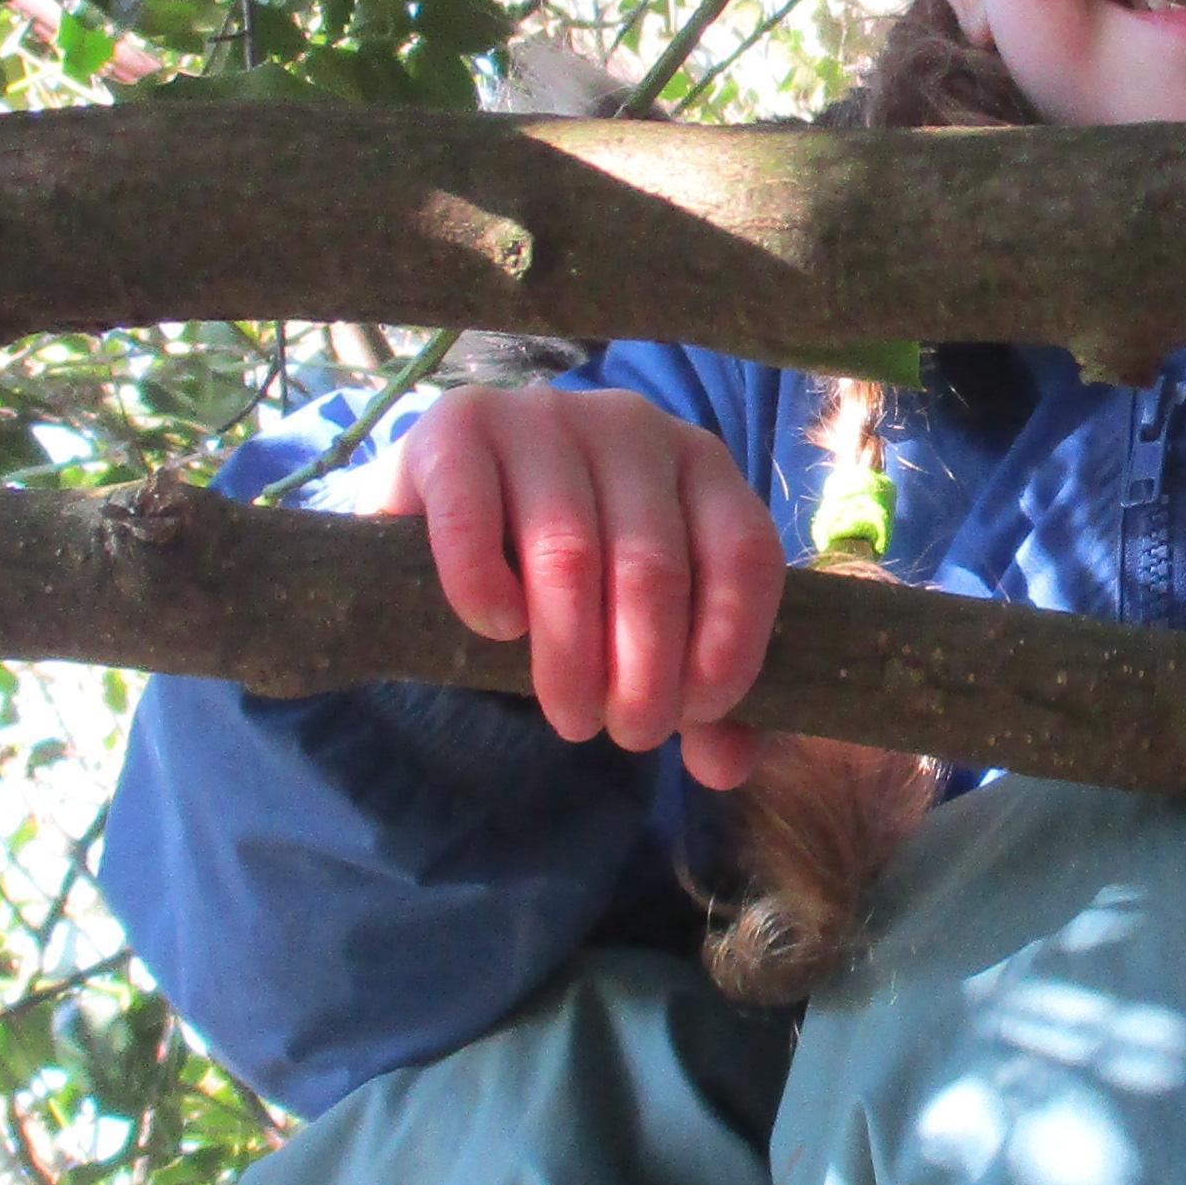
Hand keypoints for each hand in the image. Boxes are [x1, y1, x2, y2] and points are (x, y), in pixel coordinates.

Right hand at [364, 384, 784, 785]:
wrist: (443, 513)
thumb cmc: (564, 576)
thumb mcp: (639, 626)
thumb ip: (694, 693)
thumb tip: (724, 767)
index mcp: (699, 461)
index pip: (742, 552)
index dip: (728, 647)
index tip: (694, 719)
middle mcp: (630, 425)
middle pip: (654, 565)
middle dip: (646, 672)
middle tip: (627, 735)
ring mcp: (541, 417)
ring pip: (569, 552)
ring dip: (570, 654)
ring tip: (571, 717)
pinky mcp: (455, 427)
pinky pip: (473, 519)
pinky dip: (484, 588)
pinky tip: (497, 631)